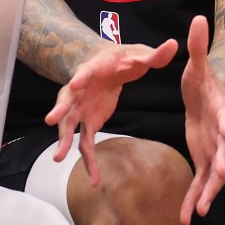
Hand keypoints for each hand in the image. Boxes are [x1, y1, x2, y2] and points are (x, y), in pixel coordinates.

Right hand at [44, 39, 177, 185]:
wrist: (108, 65)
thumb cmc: (121, 58)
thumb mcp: (139, 54)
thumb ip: (155, 54)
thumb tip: (174, 45)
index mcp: (92, 69)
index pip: (84, 72)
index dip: (79, 78)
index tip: (74, 83)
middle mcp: (80, 89)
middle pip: (67, 100)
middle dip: (59, 111)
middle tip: (51, 120)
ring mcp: (81, 107)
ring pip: (69, 125)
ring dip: (64, 140)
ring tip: (58, 157)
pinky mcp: (88, 122)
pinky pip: (85, 142)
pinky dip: (88, 160)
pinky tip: (94, 178)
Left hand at [180, 15, 224, 224]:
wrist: (209, 100)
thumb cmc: (204, 82)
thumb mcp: (197, 65)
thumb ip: (198, 46)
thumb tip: (198, 17)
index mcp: (221, 111)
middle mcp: (222, 135)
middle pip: (224, 152)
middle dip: (221, 165)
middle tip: (217, 176)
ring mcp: (214, 150)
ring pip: (212, 176)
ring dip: (206, 193)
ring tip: (199, 211)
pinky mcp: (203, 160)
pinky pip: (199, 184)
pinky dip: (194, 199)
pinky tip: (186, 217)